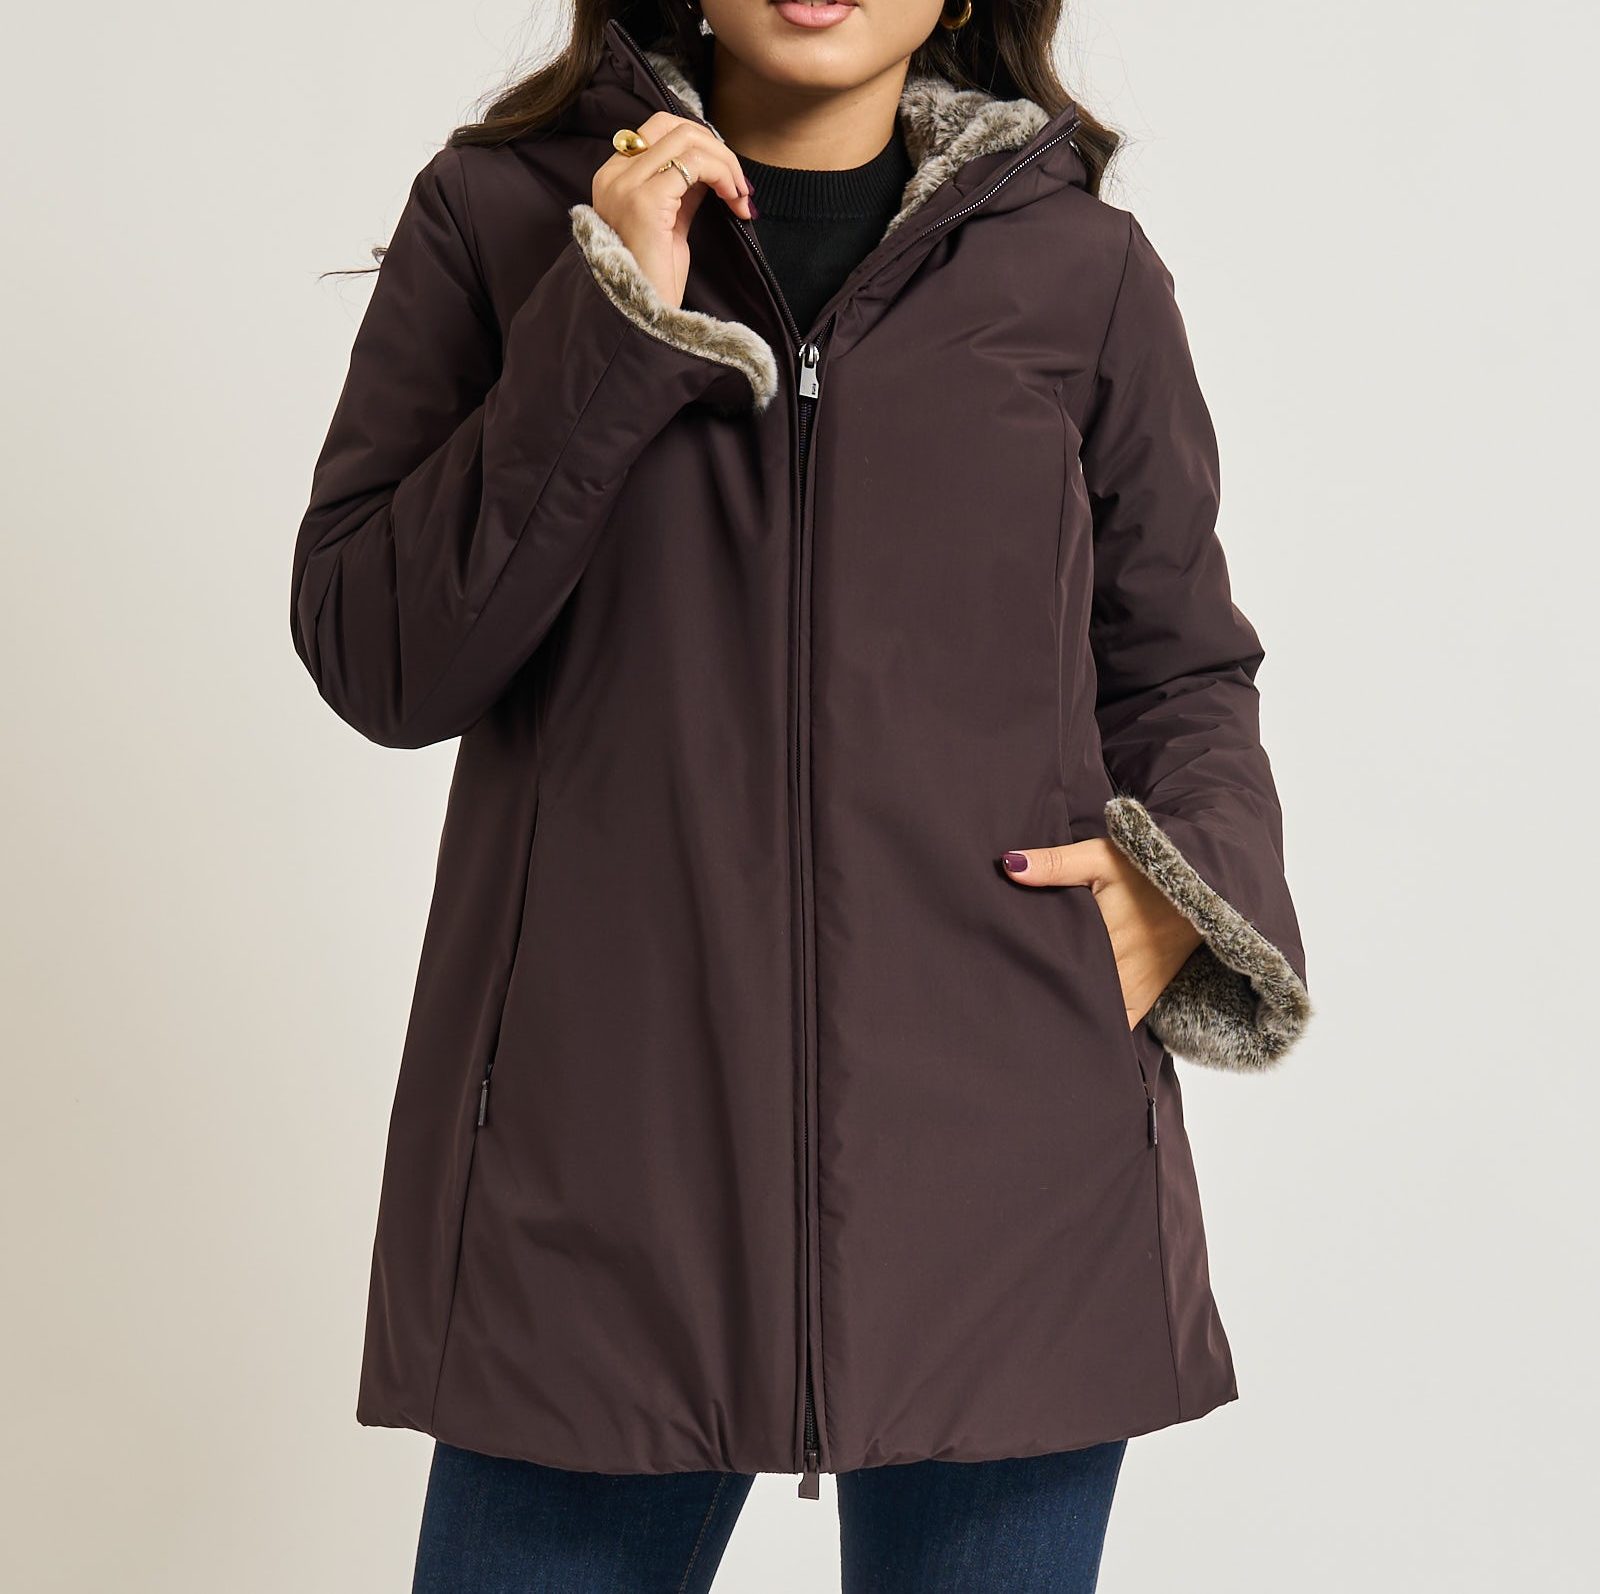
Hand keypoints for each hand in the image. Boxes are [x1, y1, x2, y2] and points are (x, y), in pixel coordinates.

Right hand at [592, 112, 755, 308]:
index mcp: (614, 179)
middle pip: (671, 125)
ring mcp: (626, 186)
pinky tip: (734, 201)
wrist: (642, 317)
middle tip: (738, 183)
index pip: (658, 132)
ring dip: (724, 162)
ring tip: (739, 195)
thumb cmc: (655, 280)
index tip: (726, 177)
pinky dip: (723, 175)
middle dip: (714, 147)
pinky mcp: (645, 201)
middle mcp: (613, 176)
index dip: (699, 145)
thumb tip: (710, 165)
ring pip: (686, 140)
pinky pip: (695, 164)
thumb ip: (682, 190)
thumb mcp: (669, 224)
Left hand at [1001, 839, 1201, 1028]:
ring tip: (1036, 1012)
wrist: (1201, 885)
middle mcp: (1118, 971)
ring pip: (1093, 1013)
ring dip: (1068, 1011)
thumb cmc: (1144, 869)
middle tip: (1012, 994)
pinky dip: (1099, 1026)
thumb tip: (1009, 865)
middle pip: (1071, 994)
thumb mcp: (1099, 857)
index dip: (1029, 974)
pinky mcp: (1145, 996)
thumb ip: (1055, 864)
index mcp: (1102, 938)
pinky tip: (1074, 1024)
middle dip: (1042, 994)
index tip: (1004, 976)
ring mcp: (1133, 989)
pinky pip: (1119, 1024)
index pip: (1055, 968)